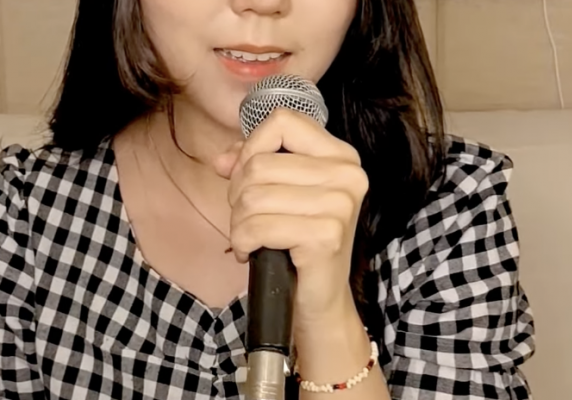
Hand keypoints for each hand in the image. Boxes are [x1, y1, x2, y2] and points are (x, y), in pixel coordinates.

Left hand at [213, 108, 368, 326]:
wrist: (317, 299)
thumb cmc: (296, 244)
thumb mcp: (279, 194)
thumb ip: (251, 165)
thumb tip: (223, 159)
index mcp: (340, 156)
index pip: (282, 121)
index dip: (251, 148)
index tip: (248, 177)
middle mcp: (348, 174)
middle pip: (258, 164)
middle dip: (238, 195)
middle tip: (248, 220)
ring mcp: (340, 205)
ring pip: (252, 196)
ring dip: (239, 223)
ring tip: (251, 237)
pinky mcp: (326, 235)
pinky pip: (256, 226)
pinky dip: (242, 242)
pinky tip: (252, 253)